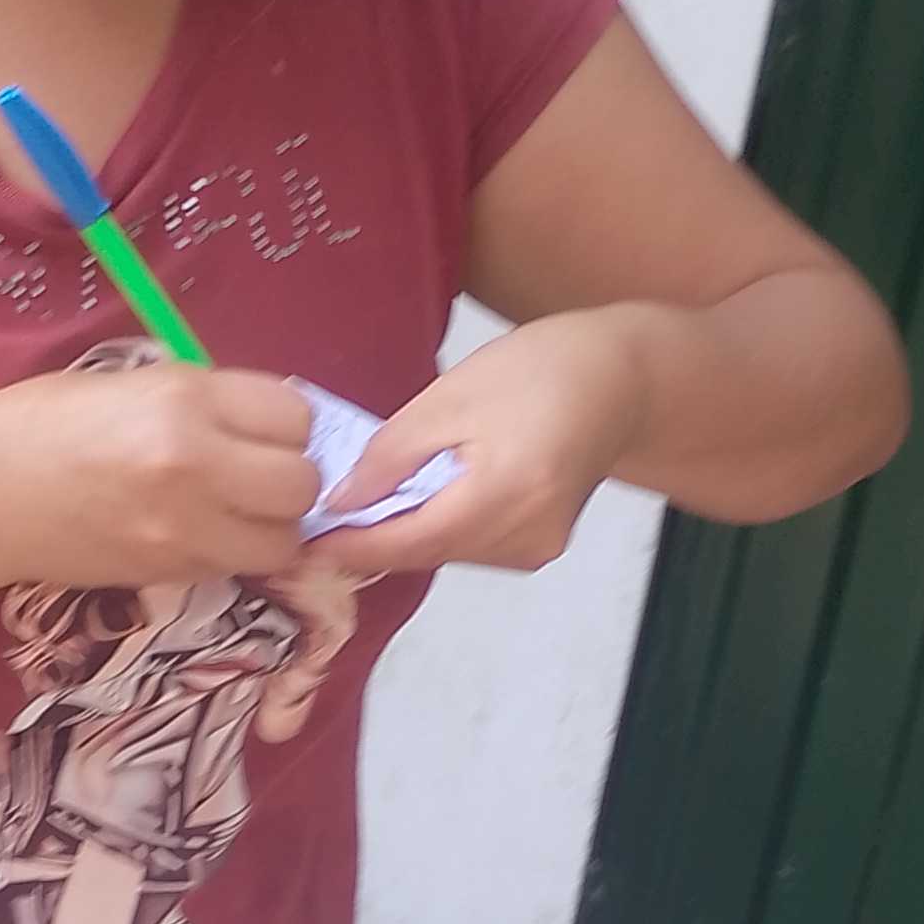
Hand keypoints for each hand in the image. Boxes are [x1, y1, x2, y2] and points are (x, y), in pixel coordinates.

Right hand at [0, 358, 320, 585]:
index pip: (294, 415)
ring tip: (235, 512)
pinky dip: (231, 554)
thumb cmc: (45, 423)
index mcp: (184, 401)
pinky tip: (198, 533)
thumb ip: (205, 402)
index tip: (260, 428)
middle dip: (290, 479)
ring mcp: (183, 530)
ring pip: (282, 543)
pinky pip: (235, 568)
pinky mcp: (169, 575)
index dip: (284, 424)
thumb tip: (266, 426)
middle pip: (301, 485)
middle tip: (256, 474)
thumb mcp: (134, 383)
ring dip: (270, 528)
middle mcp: (194, 466)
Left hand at [325, 313, 647, 575]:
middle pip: (425, 553)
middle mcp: (524, 537)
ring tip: (367, 499)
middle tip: (319, 516)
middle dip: (372, 537)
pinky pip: (471, 546)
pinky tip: (421, 497)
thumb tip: (340, 503)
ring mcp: (536, 549)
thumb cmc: (538, 370)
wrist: (621, 379)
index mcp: (503, 494)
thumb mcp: (450, 397)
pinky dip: (439, 527)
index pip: (408, 541)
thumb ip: (391, 457)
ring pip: (446, 553)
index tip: (301, 543)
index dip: (350, 546)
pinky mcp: (539, 548)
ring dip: (404, 532)